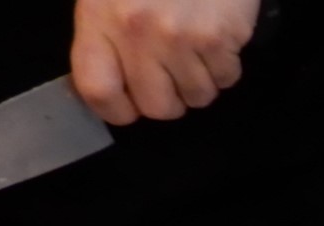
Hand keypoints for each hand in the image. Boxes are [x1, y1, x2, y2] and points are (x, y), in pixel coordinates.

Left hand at [70, 0, 260, 124]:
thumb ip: (103, 35)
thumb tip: (109, 87)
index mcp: (100, 16)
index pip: (97, 90)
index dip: (115, 110)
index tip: (128, 106)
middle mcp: (138, 31)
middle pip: (155, 107)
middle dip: (168, 99)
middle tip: (171, 75)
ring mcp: (182, 36)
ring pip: (196, 98)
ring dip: (200, 81)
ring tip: (196, 47)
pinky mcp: (220, 37)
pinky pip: (226, 79)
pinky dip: (225, 65)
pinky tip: (216, 36)